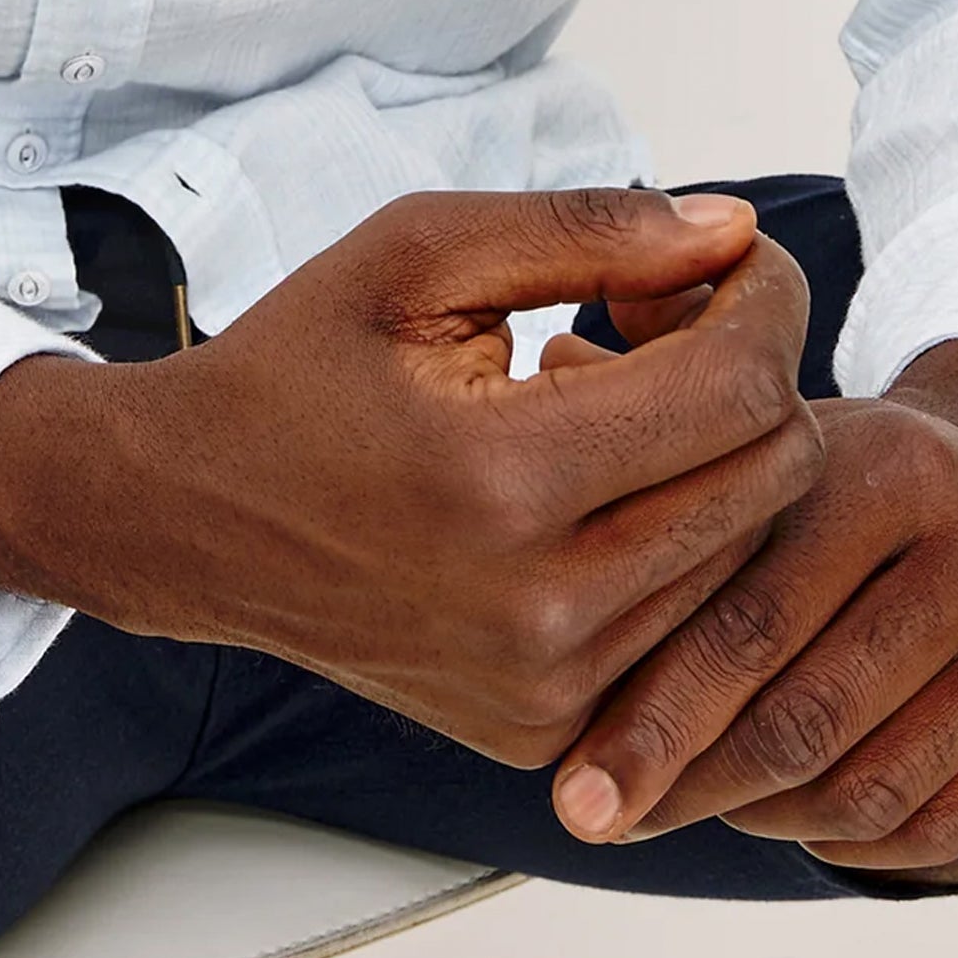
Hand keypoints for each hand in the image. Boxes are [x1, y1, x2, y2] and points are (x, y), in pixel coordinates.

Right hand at [0, 185, 820, 760]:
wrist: (187, 516)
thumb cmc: (297, 368)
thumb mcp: (420, 253)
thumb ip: (590, 231)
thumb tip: (736, 232)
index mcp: (502, 480)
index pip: (739, 390)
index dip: (763, 300)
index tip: (725, 262)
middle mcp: (540, 610)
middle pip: (770, 477)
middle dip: (748, 372)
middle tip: (655, 323)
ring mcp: (546, 688)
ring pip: (743, 553)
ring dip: (709, 459)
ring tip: (600, 401)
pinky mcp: (543, 727)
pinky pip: (683, 624)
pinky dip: (668, 538)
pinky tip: (583, 484)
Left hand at [551, 345, 957, 877]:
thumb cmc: (846, 482)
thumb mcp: (765, 434)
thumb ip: (660, 422)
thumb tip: (553, 367)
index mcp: (888, 467)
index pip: (748, 621)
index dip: (649, 714)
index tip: (573, 784)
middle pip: (802, 718)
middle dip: (685, 781)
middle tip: (606, 816)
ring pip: (861, 787)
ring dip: (756, 816)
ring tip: (692, 802)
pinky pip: (934, 827)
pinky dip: (841, 840)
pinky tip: (784, 812)